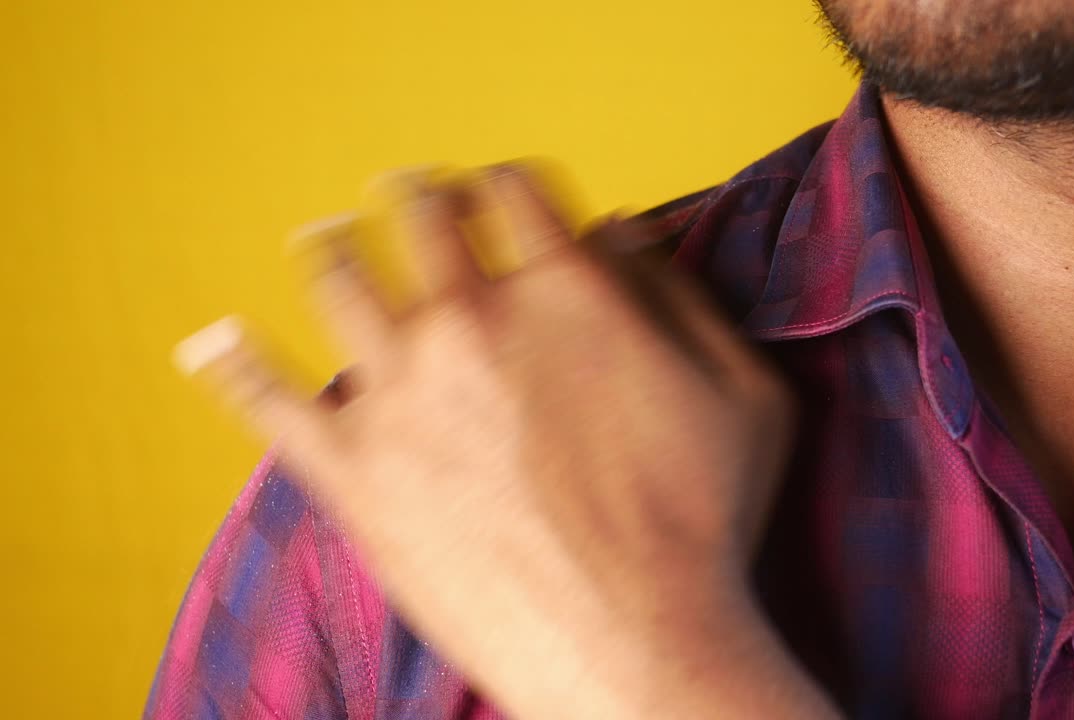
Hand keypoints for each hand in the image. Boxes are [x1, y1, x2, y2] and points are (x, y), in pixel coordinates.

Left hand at [174, 164, 837, 718]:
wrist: (637, 651)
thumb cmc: (702, 529)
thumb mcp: (744, 396)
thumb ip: (681, 298)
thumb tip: (618, 231)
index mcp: (566, 292)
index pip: (513, 187)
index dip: (506, 185)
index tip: (500, 200)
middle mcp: (473, 321)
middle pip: (420, 210)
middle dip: (421, 197)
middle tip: (415, 202)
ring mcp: (401, 392)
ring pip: (336, 274)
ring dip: (336, 246)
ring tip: (332, 243)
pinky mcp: (351, 469)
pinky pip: (266, 399)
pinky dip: (233, 363)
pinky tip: (212, 341)